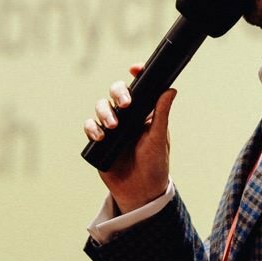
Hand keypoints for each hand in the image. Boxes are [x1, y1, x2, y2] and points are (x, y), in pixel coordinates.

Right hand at [83, 62, 174, 211]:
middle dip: (118, 94)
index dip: (136, 75)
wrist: (140, 191)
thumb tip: (170, 90)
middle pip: (116, 92)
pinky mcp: (99, 139)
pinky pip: (90, 126)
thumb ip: (161, 114)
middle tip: (125, 105)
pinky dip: (92, 127)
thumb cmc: (155, 164)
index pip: (139, 88)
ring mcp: (112, 126)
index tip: (135, 69)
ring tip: (112, 127)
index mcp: (144, 112)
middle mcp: (127, 115)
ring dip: (104, 112)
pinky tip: (100, 136)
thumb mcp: (159, 138)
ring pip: (101, 106)